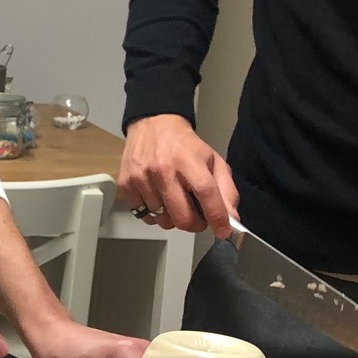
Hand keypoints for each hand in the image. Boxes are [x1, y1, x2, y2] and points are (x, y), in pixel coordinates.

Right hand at [118, 114, 240, 236]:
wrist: (152, 125)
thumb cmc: (185, 146)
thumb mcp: (213, 160)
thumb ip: (226, 189)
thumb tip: (231, 219)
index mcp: (189, 161)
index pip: (205, 193)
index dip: (216, 217)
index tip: (222, 231)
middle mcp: (163, 170)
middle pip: (182, 217)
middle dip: (195, 225)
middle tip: (198, 218)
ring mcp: (142, 178)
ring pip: (163, 220)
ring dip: (174, 219)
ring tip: (176, 204)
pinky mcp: (126, 185)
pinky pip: (145, 216)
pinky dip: (155, 215)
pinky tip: (160, 200)